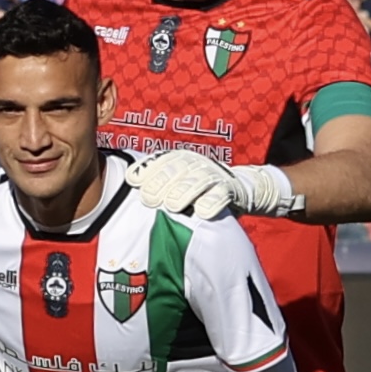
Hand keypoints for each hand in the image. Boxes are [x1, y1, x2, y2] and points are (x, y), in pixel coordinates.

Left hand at [136, 148, 300, 218]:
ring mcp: (215, 175)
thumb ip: (157, 183)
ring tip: (173, 206)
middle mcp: (196, 164)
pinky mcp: (232, 189)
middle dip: (161, 184)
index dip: (147, 169)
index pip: (161, 160)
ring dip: (184, 193)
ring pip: (198, 181)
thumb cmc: (199, 190)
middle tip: (149, 200)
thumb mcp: (177, 183)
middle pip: (176, 170)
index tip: (133, 181)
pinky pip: (221, 194)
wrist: (242, 189)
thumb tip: (128, 184)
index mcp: (180, 159)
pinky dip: (212, 202)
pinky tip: (202, 212)